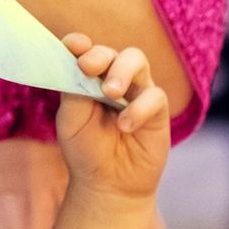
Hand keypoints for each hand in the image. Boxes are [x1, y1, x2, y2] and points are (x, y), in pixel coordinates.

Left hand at [52, 36, 170, 203]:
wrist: (107, 184)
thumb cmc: (85, 149)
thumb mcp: (71, 122)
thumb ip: (74, 92)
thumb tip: (79, 66)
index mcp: (88, 78)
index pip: (85, 51)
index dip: (78, 44)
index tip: (72, 45)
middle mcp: (113, 78)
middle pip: (113, 52)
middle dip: (100, 55)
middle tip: (88, 68)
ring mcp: (136, 91)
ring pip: (137, 61)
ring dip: (122, 71)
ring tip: (111, 93)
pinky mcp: (157, 110)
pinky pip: (154, 96)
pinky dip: (138, 109)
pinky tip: (125, 126)